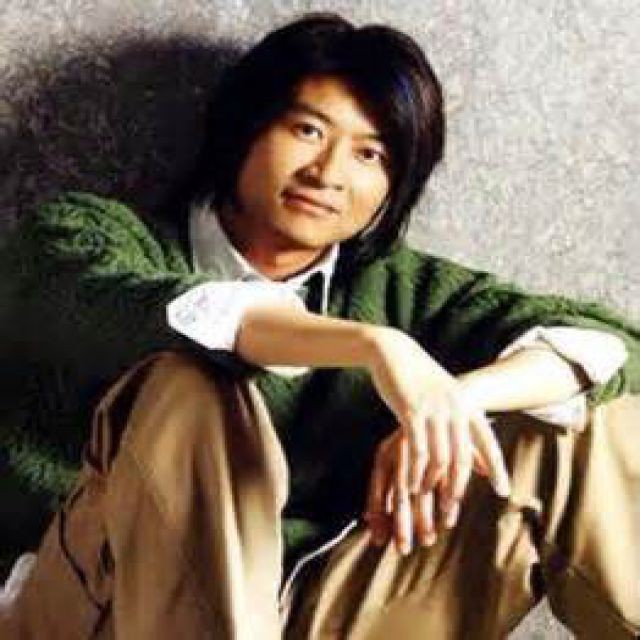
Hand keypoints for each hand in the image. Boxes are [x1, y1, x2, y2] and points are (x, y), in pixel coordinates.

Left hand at [363, 427, 491, 553]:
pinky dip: (447, 502)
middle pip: (399, 494)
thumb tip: (367, 519)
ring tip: (428, 539)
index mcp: (384, 453)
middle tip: (403, 549)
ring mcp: (423, 450)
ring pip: (423, 491)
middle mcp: (401, 452)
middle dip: (401, 524)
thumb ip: (382, 490)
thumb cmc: (410, 438)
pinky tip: (449, 519)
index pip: (376, 489)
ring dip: (425, 518)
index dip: (377, 515)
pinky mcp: (445, 449)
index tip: (378, 540)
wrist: (437, 404)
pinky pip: (445, 481)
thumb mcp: (392, 460)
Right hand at [367, 328, 510, 507]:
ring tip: (427, 501)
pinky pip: (418, 450)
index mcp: (467, 405)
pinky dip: (416, 472)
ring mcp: (434, 411)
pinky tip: (411, 486)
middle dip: (459, 487)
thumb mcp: (447, 397)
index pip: (488, 443)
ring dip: (435, 484)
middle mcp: (455, 409)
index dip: (497, 468)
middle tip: (452, 511)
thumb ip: (462, 425)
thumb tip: (479, 460)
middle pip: (464, 457)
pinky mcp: (411, 412)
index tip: (504, 491)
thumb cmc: (420, 378)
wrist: (395, 352)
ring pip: (441, 458)